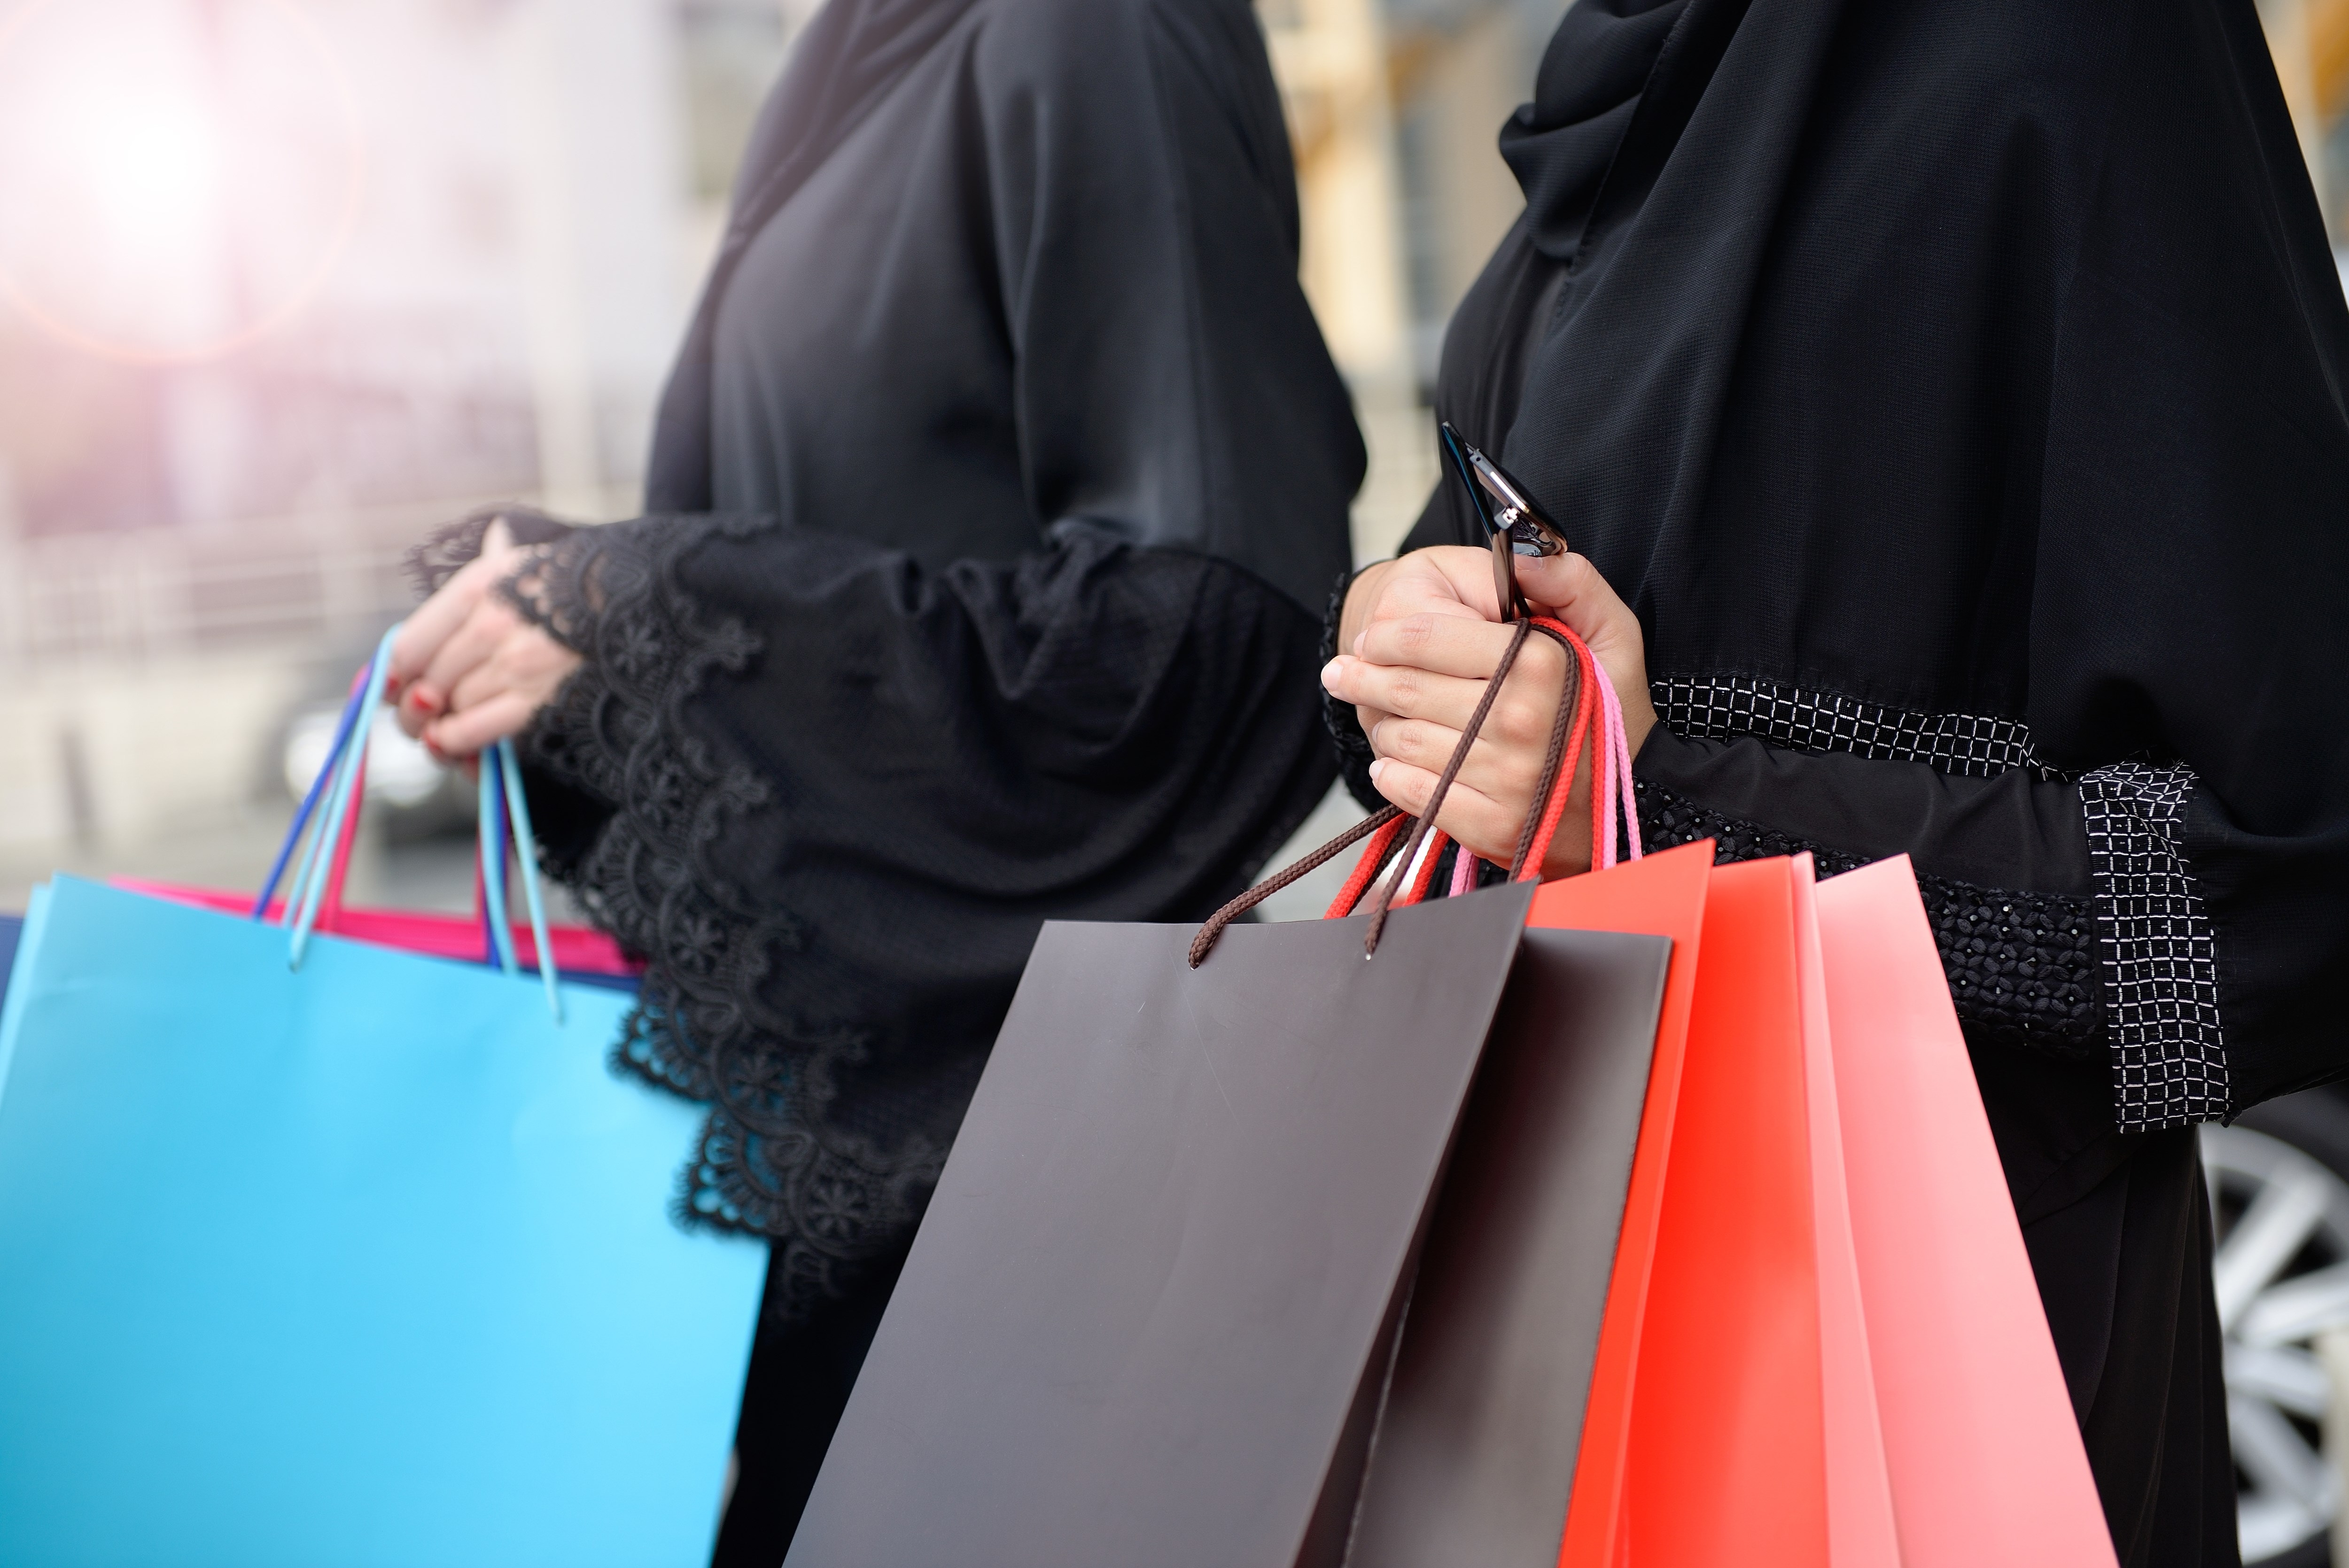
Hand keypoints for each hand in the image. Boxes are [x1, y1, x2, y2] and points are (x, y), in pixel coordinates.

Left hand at [387, 519, 582, 759]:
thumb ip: (471, 587)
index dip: (392, 675)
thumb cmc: (575, 585)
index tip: (392, 686)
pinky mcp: (537, 700)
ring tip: (442, 728)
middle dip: (414, 707)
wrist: (640, 602)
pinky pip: (475, 730)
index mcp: (478, 588)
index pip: (408, 645)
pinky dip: (456, 742)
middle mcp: (489, 626)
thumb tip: (436, 609)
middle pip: (424, 683)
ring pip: (448, 709)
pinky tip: (452, 744)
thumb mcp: (517, 566)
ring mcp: (514, 666)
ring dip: (439, 725)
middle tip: (419, 714)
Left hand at [1323, 546, 1657, 876]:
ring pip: (1402, 739)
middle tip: (1340, 673)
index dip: (1385, 637)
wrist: (1636, 803)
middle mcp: (1519, 720)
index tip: (1369, 639)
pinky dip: (1394, 773)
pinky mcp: (1490, 823)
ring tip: (1380, 716)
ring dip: (1381, 725)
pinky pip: (1412, 790)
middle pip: (1404, 689)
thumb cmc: (1613, 710)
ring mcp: (1503, 777)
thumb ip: (1569, 581)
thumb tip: (1520, 554)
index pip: (1426, 638)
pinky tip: (1399, 760)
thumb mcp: (1613, 633)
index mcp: (1540, 664)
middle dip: (1362, 677)